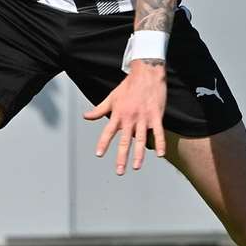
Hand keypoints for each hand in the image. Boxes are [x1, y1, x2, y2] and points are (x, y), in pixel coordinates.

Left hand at [83, 60, 167, 175]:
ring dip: (139, 154)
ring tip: (136, 167)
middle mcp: (130, 118)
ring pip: (141, 139)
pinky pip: (158, 132)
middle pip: (125, 140)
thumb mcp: (111, 97)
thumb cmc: (128, 86)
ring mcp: (144, 118)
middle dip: (121, 157)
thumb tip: (86, 116)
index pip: (108, 131)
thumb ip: (99, 110)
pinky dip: (160, 143)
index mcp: (118, 114)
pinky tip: (160, 155)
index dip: (103, 143)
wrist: (146, 74)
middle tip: (119, 171)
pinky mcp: (156, 116)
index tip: (99, 154)